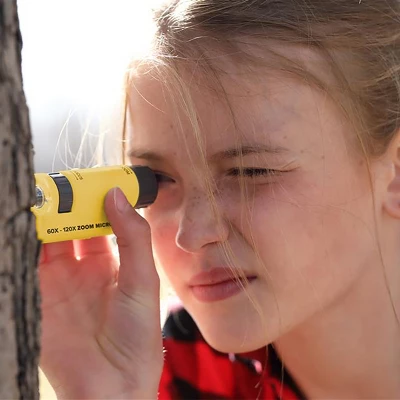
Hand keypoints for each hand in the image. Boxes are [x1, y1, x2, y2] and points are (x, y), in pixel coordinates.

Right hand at [39, 187, 162, 398]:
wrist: (110, 387)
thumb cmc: (136, 337)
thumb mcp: (143, 281)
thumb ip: (133, 236)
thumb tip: (118, 194)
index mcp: (113, 262)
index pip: (101, 220)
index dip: (96, 199)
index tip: (92, 178)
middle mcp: (83, 268)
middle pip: (70, 225)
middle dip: (65, 205)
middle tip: (59, 184)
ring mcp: (58, 280)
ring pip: (45, 238)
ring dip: (42, 218)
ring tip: (40, 197)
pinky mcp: (36, 295)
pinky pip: (25, 261)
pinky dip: (22, 242)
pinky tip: (23, 224)